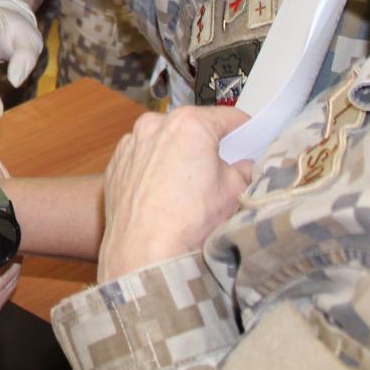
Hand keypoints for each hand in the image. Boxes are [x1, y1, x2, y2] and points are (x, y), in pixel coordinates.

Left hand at [97, 106, 253, 282]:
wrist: (145, 253)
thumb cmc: (189, 221)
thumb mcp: (234, 192)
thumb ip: (244, 170)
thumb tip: (244, 166)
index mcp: (189, 124)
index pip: (228, 117)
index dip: (246, 130)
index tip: (252, 140)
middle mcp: (155, 126)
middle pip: (193, 129)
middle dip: (209, 146)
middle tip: (223, 171)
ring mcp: (131, 144)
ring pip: (165, 143)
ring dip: (179, 157)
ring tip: (190, 189)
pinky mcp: (116, 165)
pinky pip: (143, 159)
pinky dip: (154, 170)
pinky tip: (164, 196)